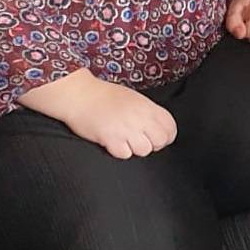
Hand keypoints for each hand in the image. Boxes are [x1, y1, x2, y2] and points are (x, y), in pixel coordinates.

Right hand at [22, 70, 177, 159]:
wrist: (79, 95)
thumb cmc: (105, 96)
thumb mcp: (135, 99)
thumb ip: (148, 112)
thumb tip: (158, 128)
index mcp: (147, 106)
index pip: (170, 127)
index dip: (166, 136)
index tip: (157, 137)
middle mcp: (140, 117)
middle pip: (160, 141)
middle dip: (153, 145)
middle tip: (140, 141)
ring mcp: (126, 128)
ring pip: (144, 150)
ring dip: (135, 149)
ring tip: (125, 141)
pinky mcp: (110, 138)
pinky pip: (124, 154)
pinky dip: (120, 152)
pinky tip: (113, 143)